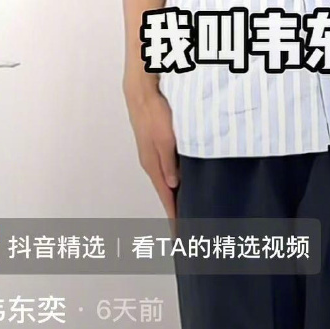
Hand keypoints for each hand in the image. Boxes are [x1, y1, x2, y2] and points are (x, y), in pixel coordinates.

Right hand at [124, 80, 179, 227]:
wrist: (142, 94)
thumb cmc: (154, 114)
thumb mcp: (165, 139)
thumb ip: (169, 163)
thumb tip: (173, 186)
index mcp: (153, 166)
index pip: (166, 198)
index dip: (174, 217)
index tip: (181, 235)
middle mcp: (152, 164)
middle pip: (166, 194)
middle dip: (175, 212)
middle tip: (187, 229)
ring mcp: (153, 156)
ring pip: (167, 182)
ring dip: (175, 197)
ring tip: (186, 211)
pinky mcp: (156, 147)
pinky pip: (167, 171)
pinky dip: (174, 182)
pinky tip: (182, 184)